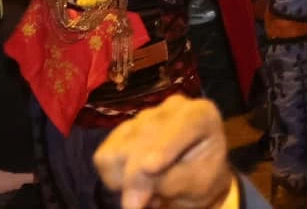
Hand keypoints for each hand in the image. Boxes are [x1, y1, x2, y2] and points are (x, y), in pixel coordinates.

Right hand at [93, 95, 234, 208]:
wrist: (191, 176)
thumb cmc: (201, 178)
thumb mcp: (197, 184)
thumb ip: (171, 182)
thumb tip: (134, 197)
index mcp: (201, 114)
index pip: (184, 124)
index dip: (164, 144)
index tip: (150, 167)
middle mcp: (171, 107)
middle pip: (143, 139)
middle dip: (136, 177)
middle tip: (138, 206)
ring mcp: (143, 116)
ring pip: (119, 149)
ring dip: (126, 180)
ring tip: (150, 189)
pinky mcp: (120, 130)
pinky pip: (104, 158)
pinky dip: (114, 177)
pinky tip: (137, 180)